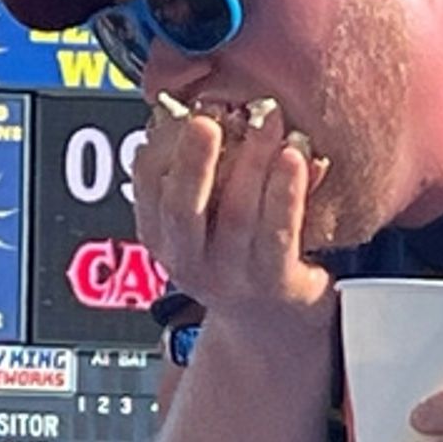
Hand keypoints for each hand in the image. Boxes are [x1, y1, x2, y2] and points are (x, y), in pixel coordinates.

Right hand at [130, 104, 330, 326]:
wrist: (276, 331)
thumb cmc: (241, 261)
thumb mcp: (205, 224)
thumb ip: (201, 177)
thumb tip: (199, 110)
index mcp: (165, 241)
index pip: (149, 192)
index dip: (159, 152)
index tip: (178, 114)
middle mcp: (192, 263)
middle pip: (183, 209)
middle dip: (193, 160)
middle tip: (205, 120)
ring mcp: (235, 277)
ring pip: (237, 215)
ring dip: (252, 162)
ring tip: (266, 121)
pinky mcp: (278, 284)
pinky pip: (280, 234)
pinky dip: (286, 193)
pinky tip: (293, 159)